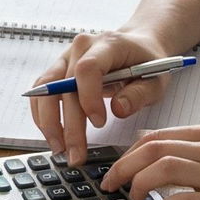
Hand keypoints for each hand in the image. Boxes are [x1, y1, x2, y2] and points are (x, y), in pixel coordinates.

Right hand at [29, 28, 170, 163]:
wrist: (137, 45)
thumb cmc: (147, 62)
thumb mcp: (156, 79)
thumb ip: (140, 94)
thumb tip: (118, 109)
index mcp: (108, 44)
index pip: (88, 68)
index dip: (89, 97)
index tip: (99, 123)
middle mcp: (81, 47)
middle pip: (63, 85)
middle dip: (68, 124)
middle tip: (76, 154)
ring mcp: (66, 57)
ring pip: (45, 90)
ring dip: (48, 122)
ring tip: (60, 150)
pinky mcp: (58, 70)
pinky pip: (42, 93)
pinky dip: (43, 116)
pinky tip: (54, 136)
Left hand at [100, 123, 199, 199]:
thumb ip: (196, 152)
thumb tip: (154, 152)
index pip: (158, 136)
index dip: (129, 153)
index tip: (116, 169)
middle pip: (153, 148)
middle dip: (123, 166)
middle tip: (110, 184)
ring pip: (163, 167)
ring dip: (139, 184)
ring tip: (134, 198)